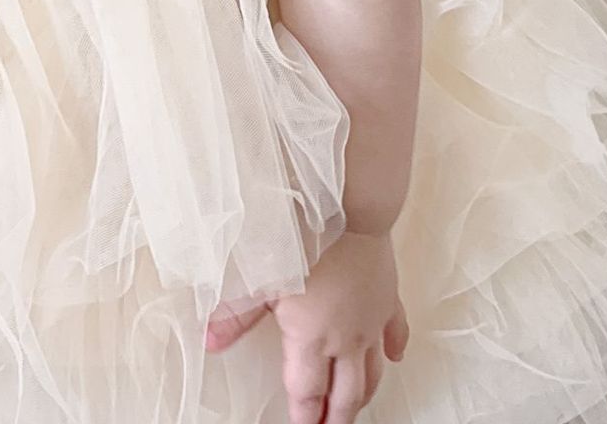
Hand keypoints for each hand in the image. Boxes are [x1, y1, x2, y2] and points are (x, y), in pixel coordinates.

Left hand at [202, 229, 408, 423]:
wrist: (348, 204)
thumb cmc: (303, 235)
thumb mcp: (259, 275)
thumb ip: (235, 315)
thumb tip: (211, 341)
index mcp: (312, 338)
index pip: (308, 391)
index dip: (304, 416)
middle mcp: (346, 338)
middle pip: (346, 393)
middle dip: (336, 416)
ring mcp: (371, 320)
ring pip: (372, 371)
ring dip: (363, 393)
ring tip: (355, 406)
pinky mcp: (387, 296)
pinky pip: (395, 331)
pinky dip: (393, 348)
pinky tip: (393, 357)